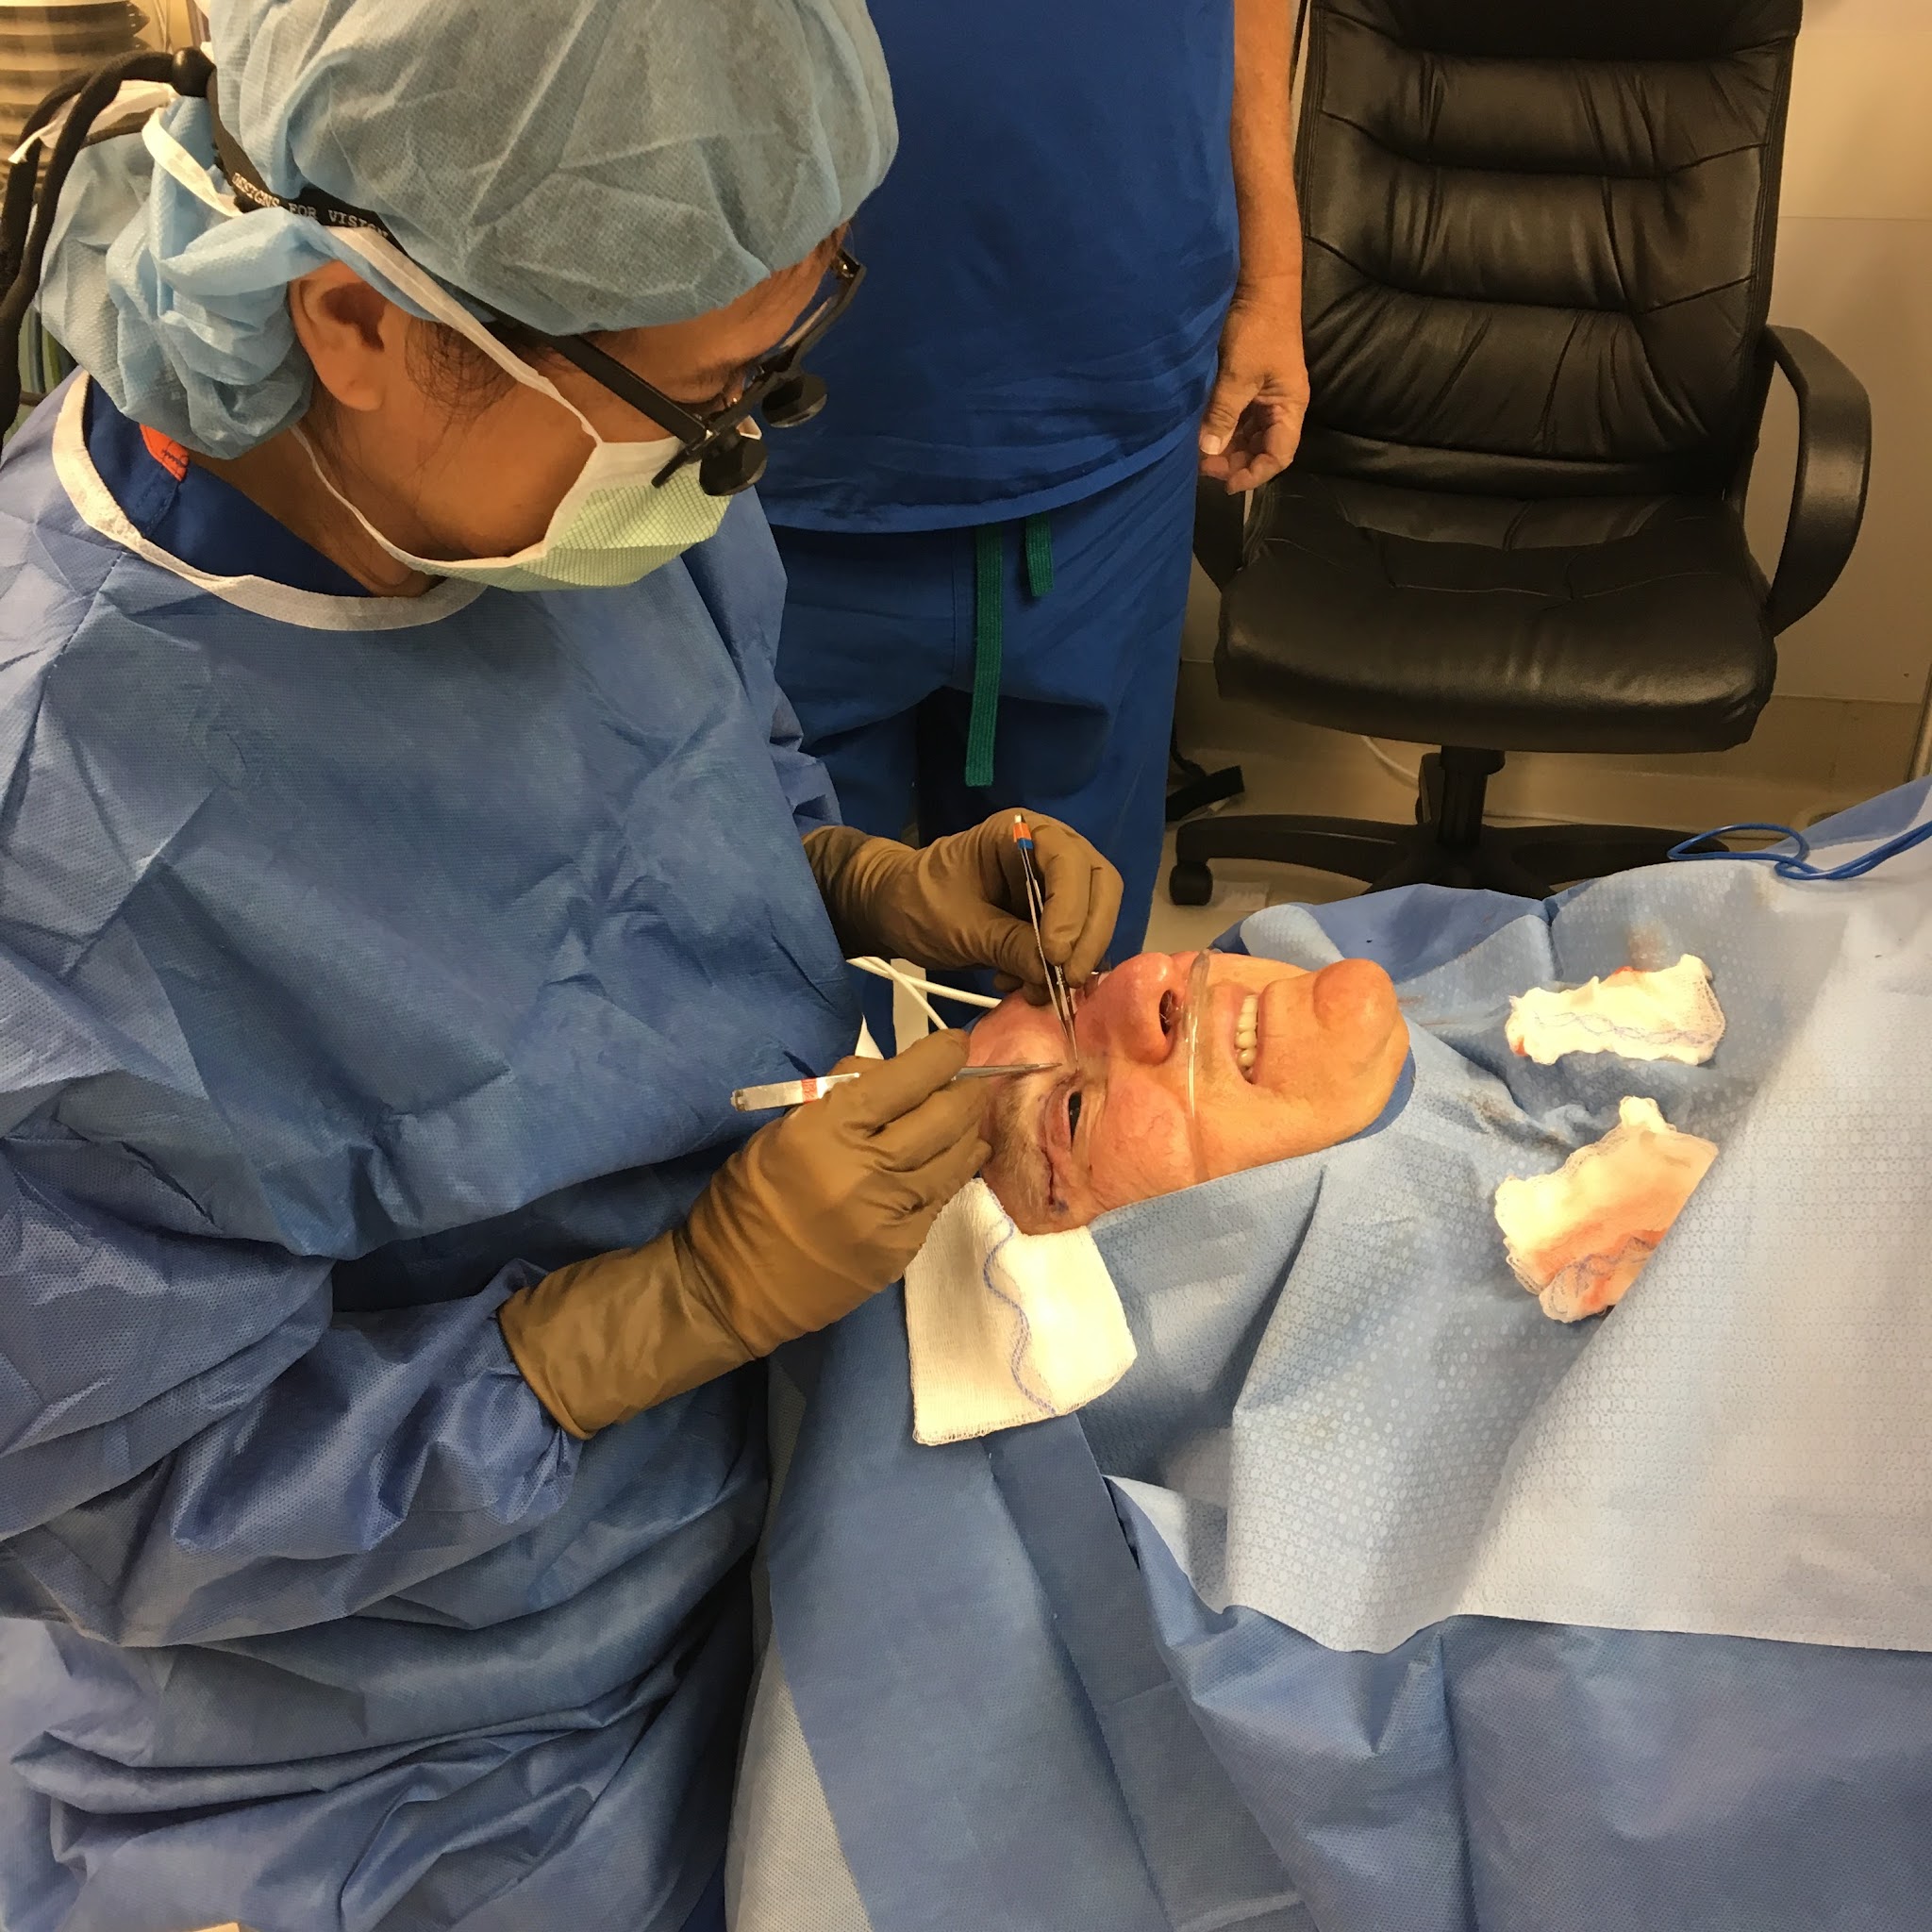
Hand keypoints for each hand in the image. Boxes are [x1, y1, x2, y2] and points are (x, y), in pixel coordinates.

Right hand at [499, 1030, 987, 1434]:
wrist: (732, 1288)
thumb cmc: (747, 1200)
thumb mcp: (781, 1131)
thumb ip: (837, 1100)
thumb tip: (889, 1075)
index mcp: (825, 1131)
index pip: (903, 1079)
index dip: (940, 1056)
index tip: (955, 1044)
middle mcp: (865, 1170)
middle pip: (942, 1117)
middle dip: (966, 1092)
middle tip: (973, 1080)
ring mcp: (889, 1215)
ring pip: (953, 1159)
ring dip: (969, 1131)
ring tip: (971, 1117)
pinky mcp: (900, 1250)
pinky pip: (941, 1199)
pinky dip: (955, 1172)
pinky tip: (960, 1158)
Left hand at [804, 811, 1121, 1002]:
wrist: (894, 912)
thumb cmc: (918, 903)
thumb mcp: (959, 927)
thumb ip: (1008, 944)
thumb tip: (1053, 971)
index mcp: (1021, 833)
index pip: (1070, 862)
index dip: (1072, 908)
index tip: (1055, 954)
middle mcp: (1049, 851)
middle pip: (1099, 886)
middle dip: (1087, 937)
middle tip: (1067, 981)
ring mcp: (1055, 885)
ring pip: (1095, 918)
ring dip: (1074, 959)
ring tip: (1034, 989)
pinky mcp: (1052, 918)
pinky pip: (1075, 943)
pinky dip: (1058, 970)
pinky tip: (1024, 986)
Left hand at [1198, 278, 1309, 492]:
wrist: (1260, 285)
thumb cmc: (1257, 328)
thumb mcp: (1239, 374)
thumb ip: (1224, 414)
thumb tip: (1209, 452)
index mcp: (1290, 406)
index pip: (1279, 455)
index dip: (1254, 474)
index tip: (1226, 484)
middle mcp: (1281, 406)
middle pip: (1262, 449)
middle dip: (1236, 463)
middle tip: (1203, 467)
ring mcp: (1265, 397)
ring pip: (1248, 436)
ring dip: (1227, 448)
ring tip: (1199, 454)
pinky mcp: (1249, 386)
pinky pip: (1238, 418)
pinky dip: (1222, 429)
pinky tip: (1203, 434)